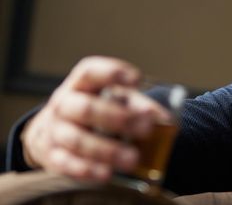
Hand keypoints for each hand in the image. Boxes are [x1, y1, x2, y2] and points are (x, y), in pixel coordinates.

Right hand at [21, 56, 170, 180]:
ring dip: (107, 150)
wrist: (54, 129)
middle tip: (146, 128)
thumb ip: (137, 105)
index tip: (136, 79)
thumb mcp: (113, 100)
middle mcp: (64, 103)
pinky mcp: (51, 155)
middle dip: (118, 119)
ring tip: (133, 159)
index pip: (90, 72)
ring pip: (77, 139)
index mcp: (81, 83)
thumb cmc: (95, 109)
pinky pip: (66, 163)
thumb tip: (165, 119)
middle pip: (86, 109)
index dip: (112, 73)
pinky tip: (107, 173)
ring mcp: (55, 130)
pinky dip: (87, 169)